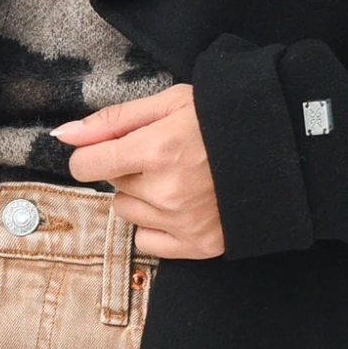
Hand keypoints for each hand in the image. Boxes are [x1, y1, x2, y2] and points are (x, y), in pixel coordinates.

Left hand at [51, 83, 223, 258]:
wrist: (284, 149)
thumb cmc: (224, 118)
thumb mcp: (169, 102)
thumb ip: (112, 121)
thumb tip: (64, 135)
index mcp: (156, 149)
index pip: (87, 165)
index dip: (93, 154)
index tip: (109, 149)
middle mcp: (165, 191)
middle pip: (112, 186)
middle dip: (129, 169)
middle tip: (165, 155)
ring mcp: (182, 222)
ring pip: (128, 213)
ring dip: (142, 197)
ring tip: (177, 178)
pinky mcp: (199, 246)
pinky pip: (148, 241)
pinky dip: (158, 225)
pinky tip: (182, 204)